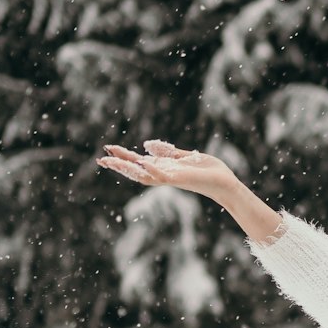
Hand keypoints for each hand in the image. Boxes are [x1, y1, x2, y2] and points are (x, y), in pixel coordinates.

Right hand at [97, 141, 241, 205]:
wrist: (226, 184)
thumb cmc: (209, 171)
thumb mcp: (186, 156)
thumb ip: (168, 152)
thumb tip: (147, 144)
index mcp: (165, 168)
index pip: (139, 162)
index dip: (124, 156)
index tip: (108, 148)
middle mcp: (164, 175)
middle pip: (136, 170)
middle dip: (119, 165)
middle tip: (101, 159)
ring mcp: (171, 179)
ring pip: (143, 176)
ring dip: (128, 168)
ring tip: (111, 160)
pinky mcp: (180, 180)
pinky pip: (162, 177)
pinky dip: (152, 169)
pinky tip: (141, 160)